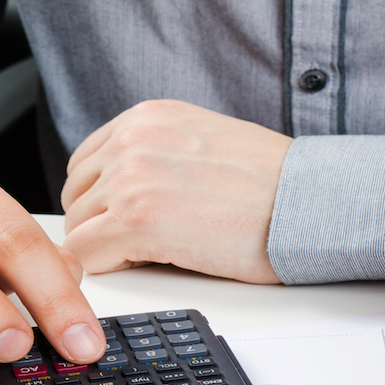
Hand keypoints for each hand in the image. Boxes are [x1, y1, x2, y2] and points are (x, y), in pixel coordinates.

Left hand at [61, 100, 290, 283]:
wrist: (307, 203)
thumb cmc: (275, 183)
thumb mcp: (207, 140)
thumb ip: (162, 152)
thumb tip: (133, 186)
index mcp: (149, 117)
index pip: (88, 162)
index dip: (103, 199)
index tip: (124, 219)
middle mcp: (133, 139)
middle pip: (76, 196)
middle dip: (101, 224)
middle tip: (142, 244)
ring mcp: (130, 179)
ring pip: (77, 229)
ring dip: (108, 248)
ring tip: (156, 253)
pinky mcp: (136, 221)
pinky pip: (85, 256)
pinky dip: (110, 268)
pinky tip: (152, 263)